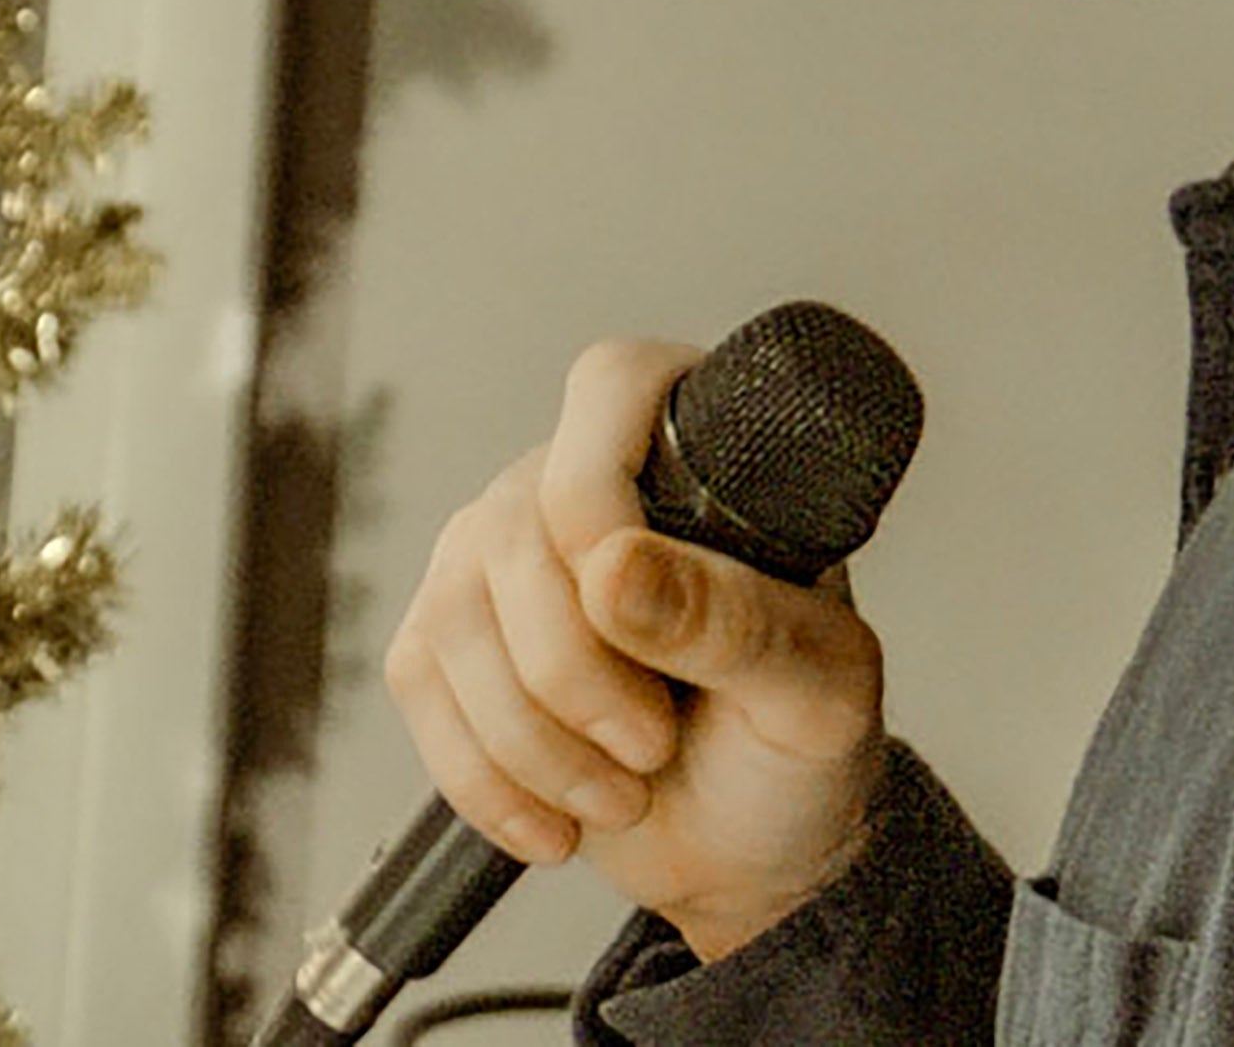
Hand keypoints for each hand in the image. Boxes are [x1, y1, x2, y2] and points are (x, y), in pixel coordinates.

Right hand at [385, 336, 893, 958]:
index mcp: (696, 446)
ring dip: (534, 741)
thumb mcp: (813, 691)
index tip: (632, 618)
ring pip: (454, 617)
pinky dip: (487, 777)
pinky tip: (558, 820)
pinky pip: (420, 685)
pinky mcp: (447, 639)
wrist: (748, 844)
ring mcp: (500, 552)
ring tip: (621, 792)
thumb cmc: (796, 744)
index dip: (599, 497)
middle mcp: (580, 474)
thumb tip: (611, 568)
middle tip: (655, 747)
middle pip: (515, 533)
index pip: (611, 390)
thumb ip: (735, 623)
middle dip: (576, 674)